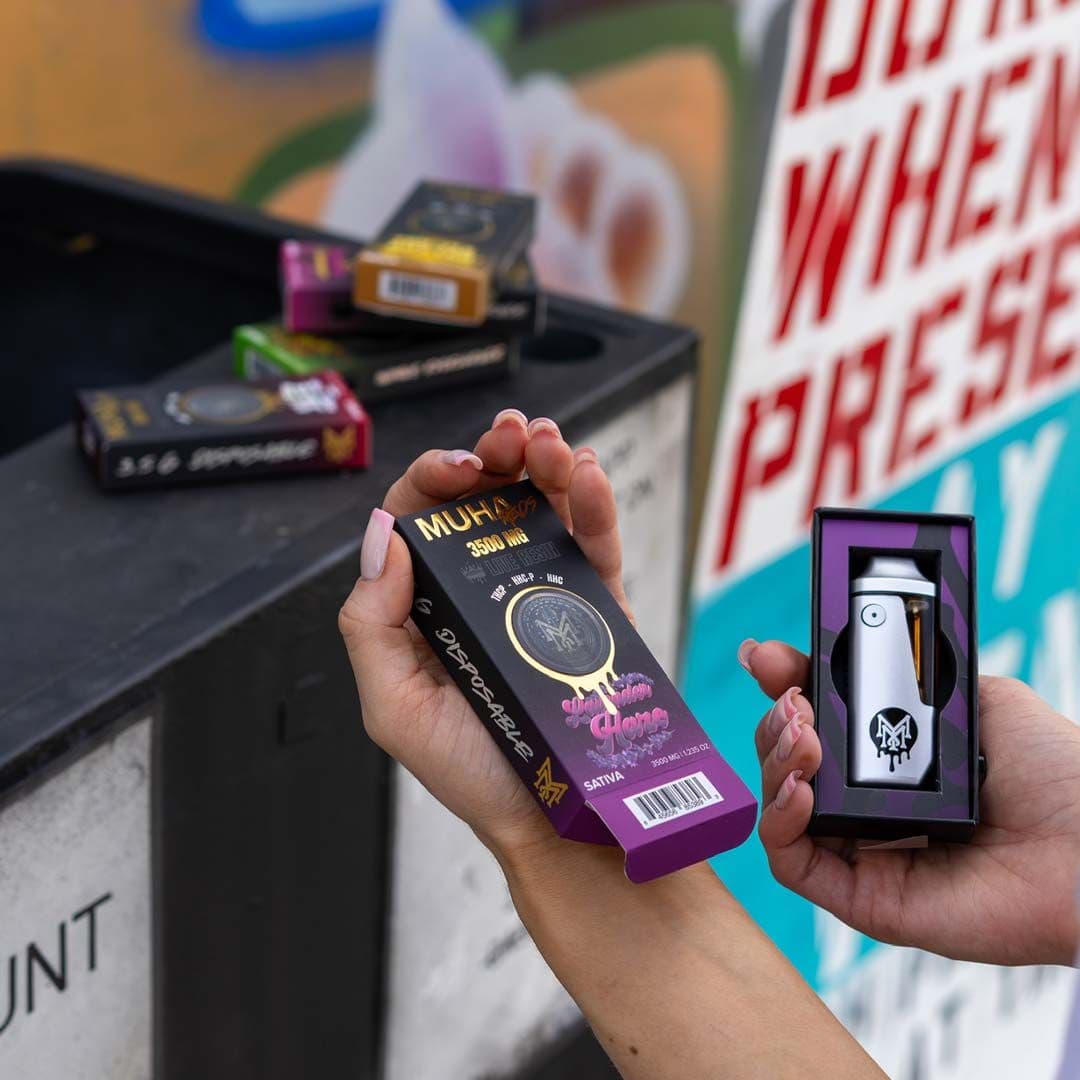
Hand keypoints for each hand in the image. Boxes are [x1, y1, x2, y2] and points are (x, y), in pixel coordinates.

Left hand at [338, 410, 631, 857]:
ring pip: (540, 509)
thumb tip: (385, 539)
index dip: (434, 480)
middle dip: (496, 454)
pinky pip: (593, 545)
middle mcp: (481, 588)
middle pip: (484, 501)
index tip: (460, 470)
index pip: (422, 521)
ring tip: (551, 442)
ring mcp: (539, 592)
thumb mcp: (393, 708)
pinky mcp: (591, 606)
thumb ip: (371, 626)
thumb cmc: (469, 770)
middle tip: (512, 433)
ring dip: (546, 462)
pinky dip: (592, 504)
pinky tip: (589, 473)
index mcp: (427, 603)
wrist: (551, 816)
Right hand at [743, 639, 1079, 965]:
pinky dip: (778, 819)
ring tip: (805, 737)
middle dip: (777, 721)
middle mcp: (872, 805)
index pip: (818, 722)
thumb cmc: (1053, 774)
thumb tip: (843, 647)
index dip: (787, 690)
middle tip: (799, 704)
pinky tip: (799, 788)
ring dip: (774, 762)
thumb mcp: (974, 696)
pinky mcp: (864, 897)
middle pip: (786, 760)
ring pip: (779, 806)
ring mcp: (865, 852)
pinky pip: (792, 862)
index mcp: (893, 759)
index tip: (768, 661)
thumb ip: (906, 671)